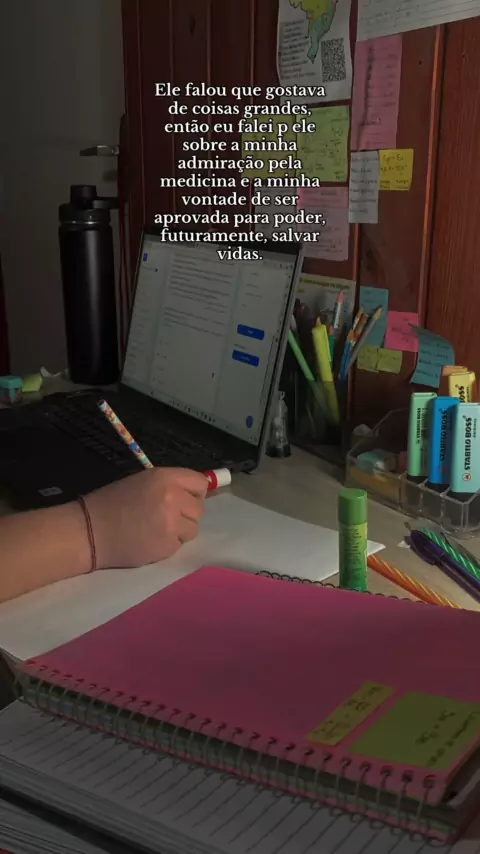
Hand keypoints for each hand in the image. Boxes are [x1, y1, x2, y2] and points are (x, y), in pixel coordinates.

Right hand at [85, 468, 207, 568]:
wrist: (90, 531)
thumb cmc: (111, 503)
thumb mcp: (142, 482)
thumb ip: (169, 486)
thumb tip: (192, 495)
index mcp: (164, 477)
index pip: (200, 482)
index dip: (193, 493)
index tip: (184, 500)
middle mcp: (173, 497)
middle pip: (199, 508)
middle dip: (186, 514)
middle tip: (166, 517)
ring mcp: (172, 522)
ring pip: (193, 528)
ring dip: (180, 531)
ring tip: (157, 530)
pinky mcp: (168, 545)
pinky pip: (180, 544)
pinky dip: (169, 545)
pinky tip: (150, 540)